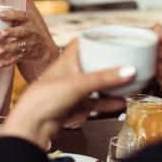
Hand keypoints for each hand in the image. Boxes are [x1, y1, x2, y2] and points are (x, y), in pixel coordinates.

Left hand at [0, 8, 56, 68]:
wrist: (41, 45)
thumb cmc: (24, 27)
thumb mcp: (22, 19)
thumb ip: (10, 14)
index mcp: (27, 20)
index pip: (20, 15)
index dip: (11, 15)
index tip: (0, 15)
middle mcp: (29, 31)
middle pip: (21, 31)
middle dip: (11, 33)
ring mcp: (28, 43)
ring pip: (18, 46)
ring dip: (7, 48)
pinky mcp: (24, 54)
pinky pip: (15, 58)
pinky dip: (7, 62)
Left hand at [2, 41, 134, 148]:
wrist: (32, 124)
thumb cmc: (45, 98)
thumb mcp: (78, 84)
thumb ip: (104, 78)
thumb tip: (129, 70)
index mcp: (67, 61)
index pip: (81, 43)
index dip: (94, 38)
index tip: (111, 37)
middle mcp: (69, 73)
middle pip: (91, 63)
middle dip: (107, 62)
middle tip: (124, 60)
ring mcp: (71, 90)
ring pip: (94, 84)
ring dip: (109, 84)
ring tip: (127, 81)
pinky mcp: (73, 106)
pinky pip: (94, 102)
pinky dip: (107, 102)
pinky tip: (120, 102)